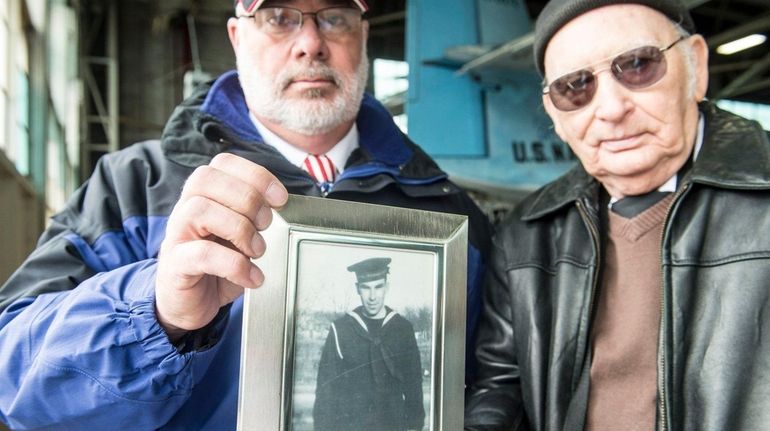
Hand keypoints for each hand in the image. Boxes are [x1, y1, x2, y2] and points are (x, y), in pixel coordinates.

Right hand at [155, 153, 287, 340]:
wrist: (189, 304)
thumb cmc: (219, 265)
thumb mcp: (242, 236)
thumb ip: (257, 218)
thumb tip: (283, 207)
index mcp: (205, 194)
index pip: (223, 163)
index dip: (256, 175)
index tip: (280, 198)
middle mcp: (186, 208)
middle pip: (207, 179)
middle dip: (248, 199)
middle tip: (267, 225)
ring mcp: (176, 234)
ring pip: (200, 210)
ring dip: (240, 229)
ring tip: (258, 250)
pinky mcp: (175, 264)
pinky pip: (201, 254)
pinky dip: (235, 265)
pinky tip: (252, 277)